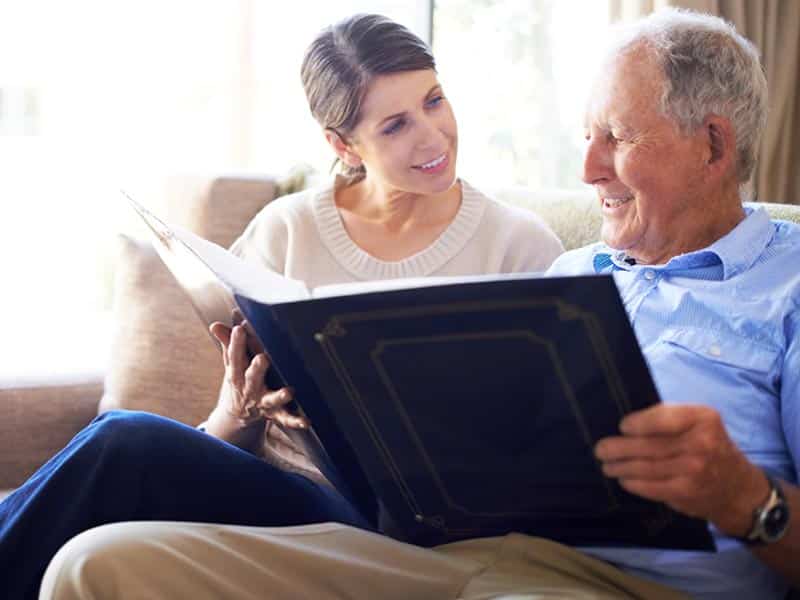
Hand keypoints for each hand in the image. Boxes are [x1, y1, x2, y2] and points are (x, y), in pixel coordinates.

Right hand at [210, 322, 307, 429]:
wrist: (238, 413)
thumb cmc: (239, 378)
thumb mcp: (232, 363)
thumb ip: (227, 343)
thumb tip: (214, 325)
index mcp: (237, 374)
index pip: (235, 357)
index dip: (236, 343)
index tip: (240, 329)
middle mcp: (250, 388)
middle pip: (252, 377)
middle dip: (257, 368)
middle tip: (262, 358)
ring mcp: (263, 402)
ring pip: (271, 399)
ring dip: (279, 396)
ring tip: (289, 392)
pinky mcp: (275, 413)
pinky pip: (286, 418)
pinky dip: (296, 421)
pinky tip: (306, 421)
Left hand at [594, 404, 768, 536]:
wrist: (738, 487)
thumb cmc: (709, 445)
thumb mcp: (698, 422)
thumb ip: (668, 417)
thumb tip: (626, 423)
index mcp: (702, 418)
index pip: (663, 418)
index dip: (638, 423)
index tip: (622, 427)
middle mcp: (701, 443)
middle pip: (649, 445)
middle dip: (618, 448)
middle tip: (600, 449)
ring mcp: (694, 470)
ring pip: (645, 467)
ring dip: (620, 466)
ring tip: (606, 465)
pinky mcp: (687, 492)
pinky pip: (651, 487)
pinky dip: (633, 483)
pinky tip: (624, 479)